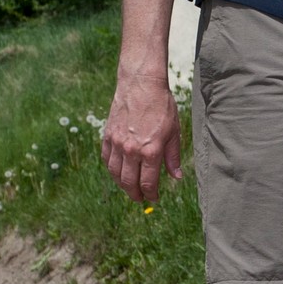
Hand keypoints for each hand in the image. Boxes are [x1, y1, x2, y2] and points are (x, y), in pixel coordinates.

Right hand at [101, 61, 182, 203]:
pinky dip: (111, 168)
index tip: (153, 198)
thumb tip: (176, 177)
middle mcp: (131, 150)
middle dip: (135, 194)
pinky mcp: (108, 135)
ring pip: (115, 173)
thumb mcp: (174, 132)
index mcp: (150, 151)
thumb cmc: (161, 106)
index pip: (148, 182)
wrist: (141, 85)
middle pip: (129, 182)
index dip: (151, 194)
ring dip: (122, 184)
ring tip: (129, 187)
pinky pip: (106, 159)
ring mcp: (117, 143)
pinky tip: (117, 171)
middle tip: (140, 198)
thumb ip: (173, 157)